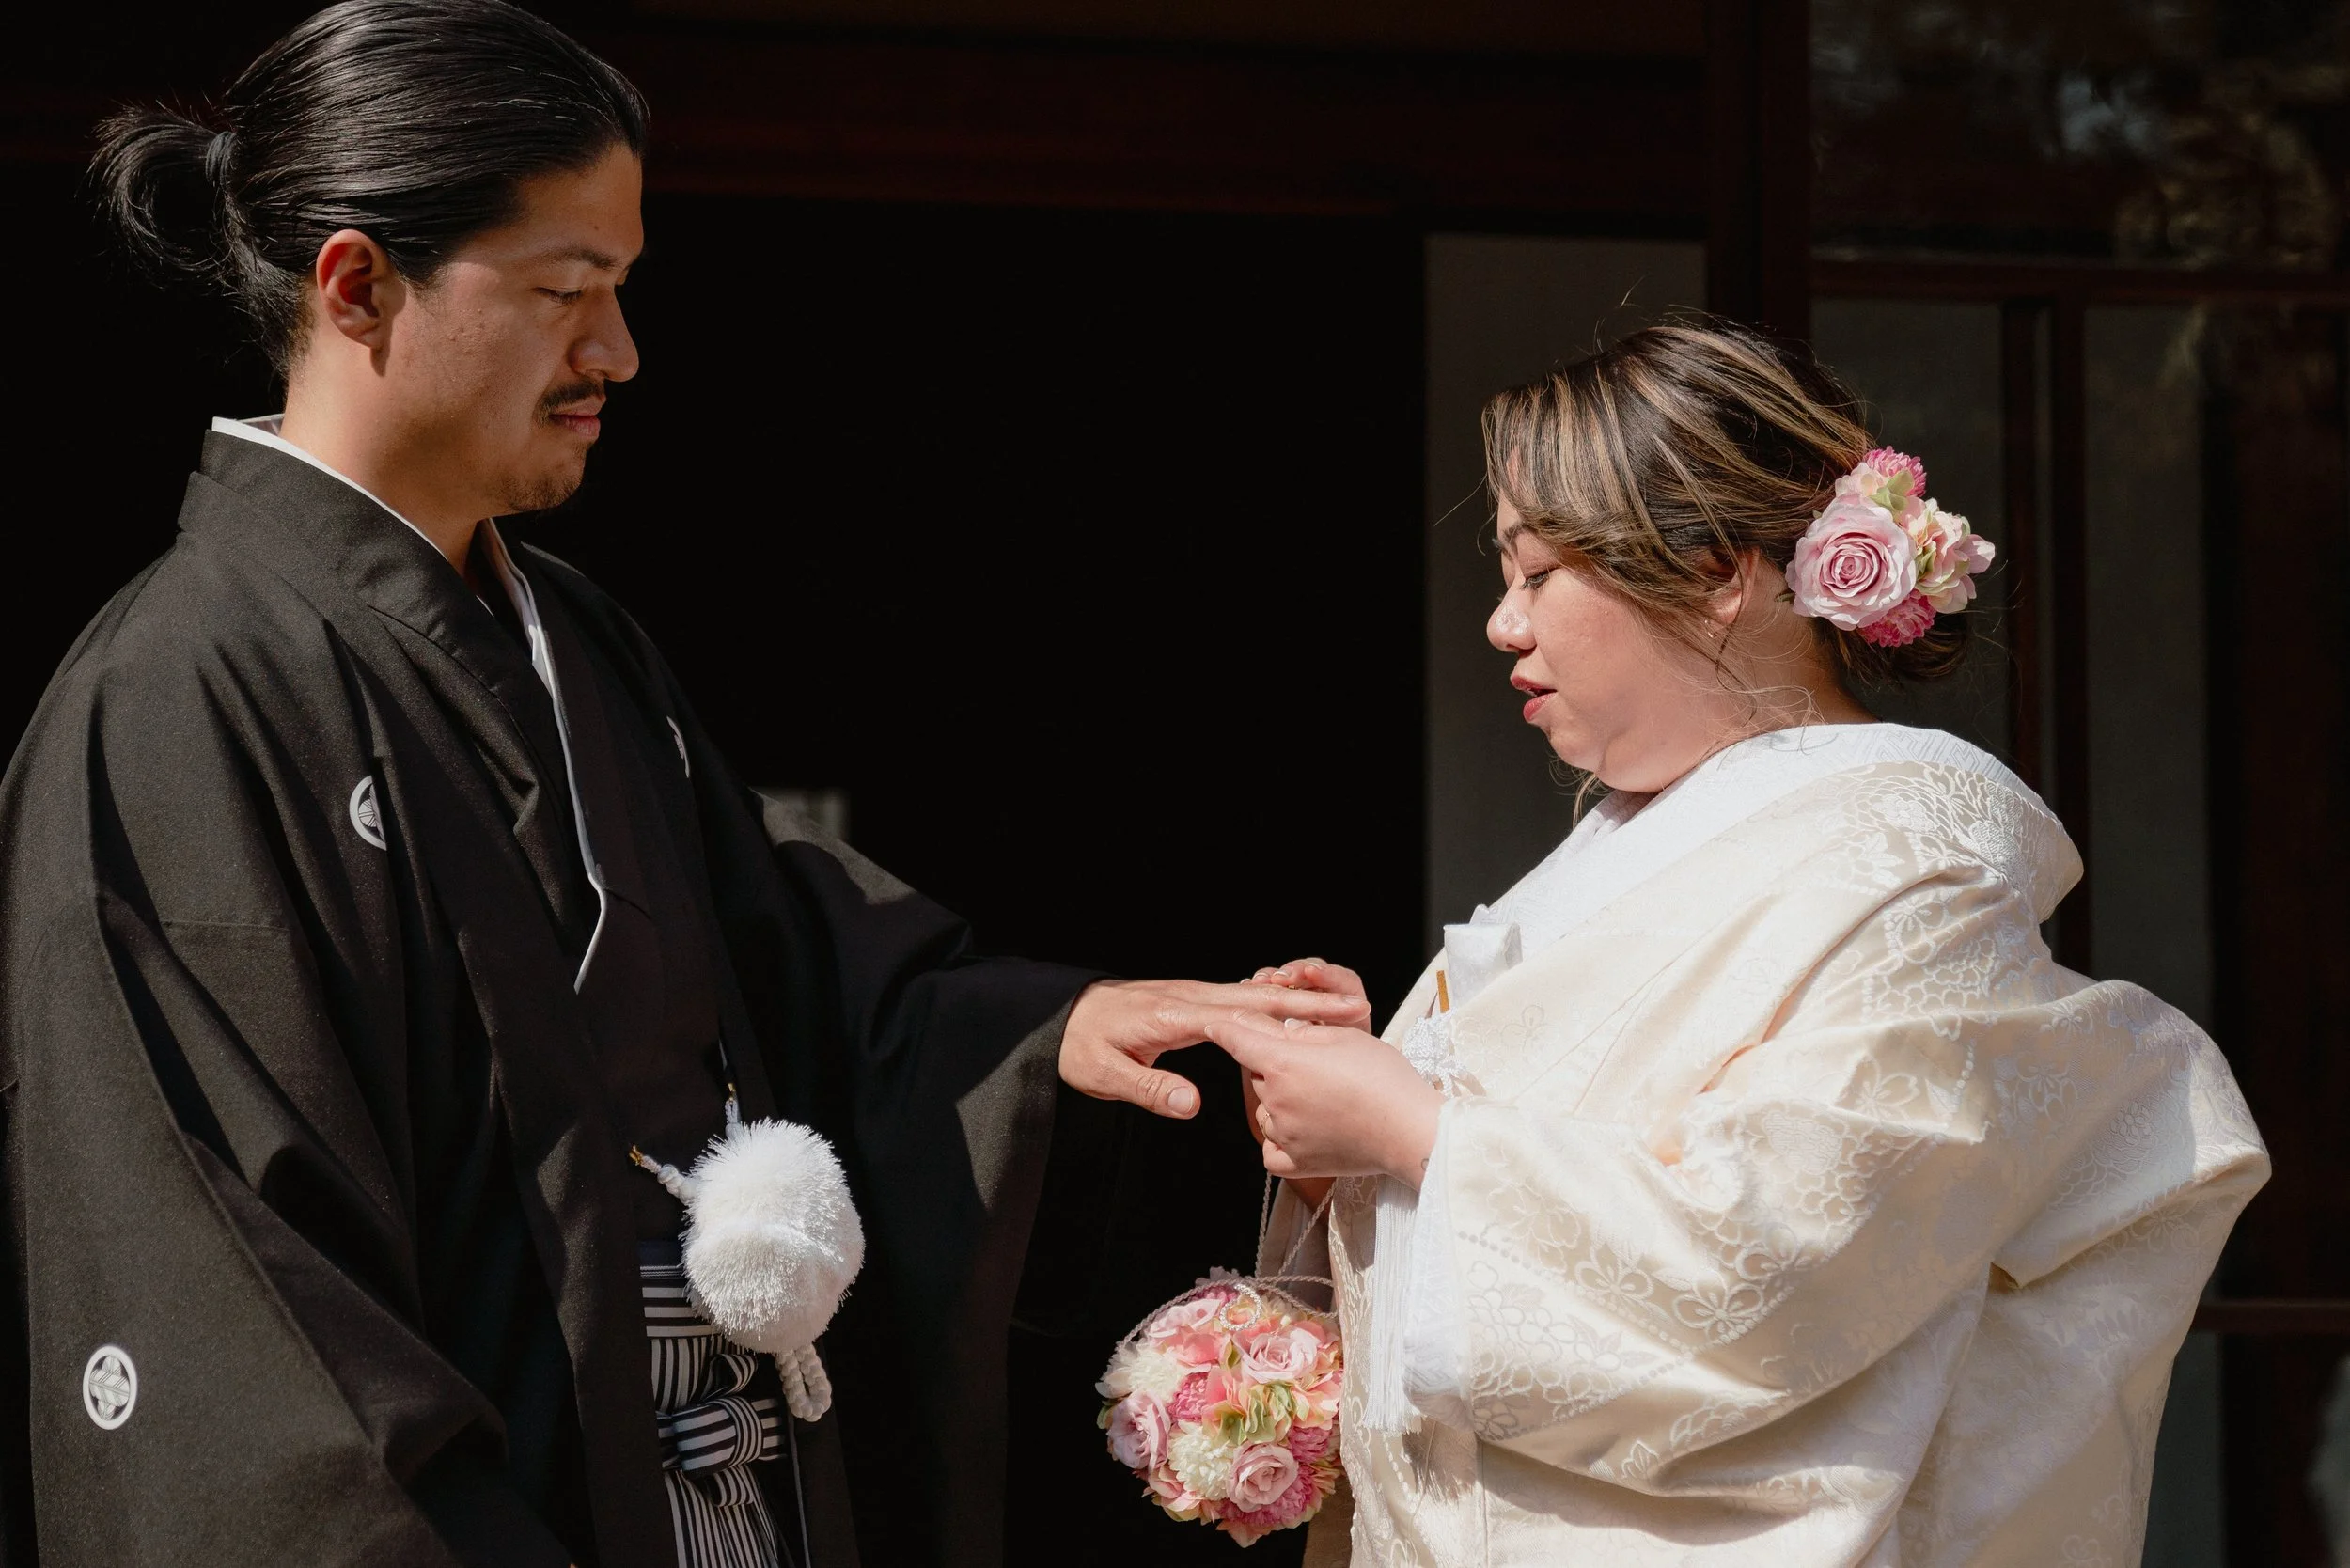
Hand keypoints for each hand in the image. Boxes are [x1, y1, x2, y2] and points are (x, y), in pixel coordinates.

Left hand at [1061, 978, 1372, 1118]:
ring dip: (1297, 1002)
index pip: (1243, 1015)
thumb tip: (1192, 1105)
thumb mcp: (1103, 1074)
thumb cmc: (1079, 1047)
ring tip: (1344, 1008)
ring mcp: (1193, 997)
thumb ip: (1148, 1089)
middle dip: (1309, 1003)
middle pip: (1260, 999)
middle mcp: (1191, 999)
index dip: (1288, 1018)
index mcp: (1175, 1015)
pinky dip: (1272, 1005)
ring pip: (1254, 997)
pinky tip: (1297, 1014)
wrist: (1060, 1018)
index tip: (1327, 1021)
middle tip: (1357, 1008)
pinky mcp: (1192, 1003)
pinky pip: (1240, 1002)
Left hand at [1236, 959, 1368, 1207]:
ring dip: (1279, 1101)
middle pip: (1258, 1074)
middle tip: (1313, 1065)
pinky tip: (1303, 1129)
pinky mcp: (1295, 1163)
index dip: (1226, 1026)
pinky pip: (1271, 1148)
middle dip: (1274, 1064)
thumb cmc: (1383, 1077)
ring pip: (1265, 1109)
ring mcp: (1283, 1135)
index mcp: (1282, 1062)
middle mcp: (1275, 1100)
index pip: (1237, 1038)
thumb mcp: (1342, 1037)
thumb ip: (1298, 1030)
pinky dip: (1280, 1139)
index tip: (1213, 1023)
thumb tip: (1273, 1027)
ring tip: (1321, 1098)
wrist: (1411, 1129)